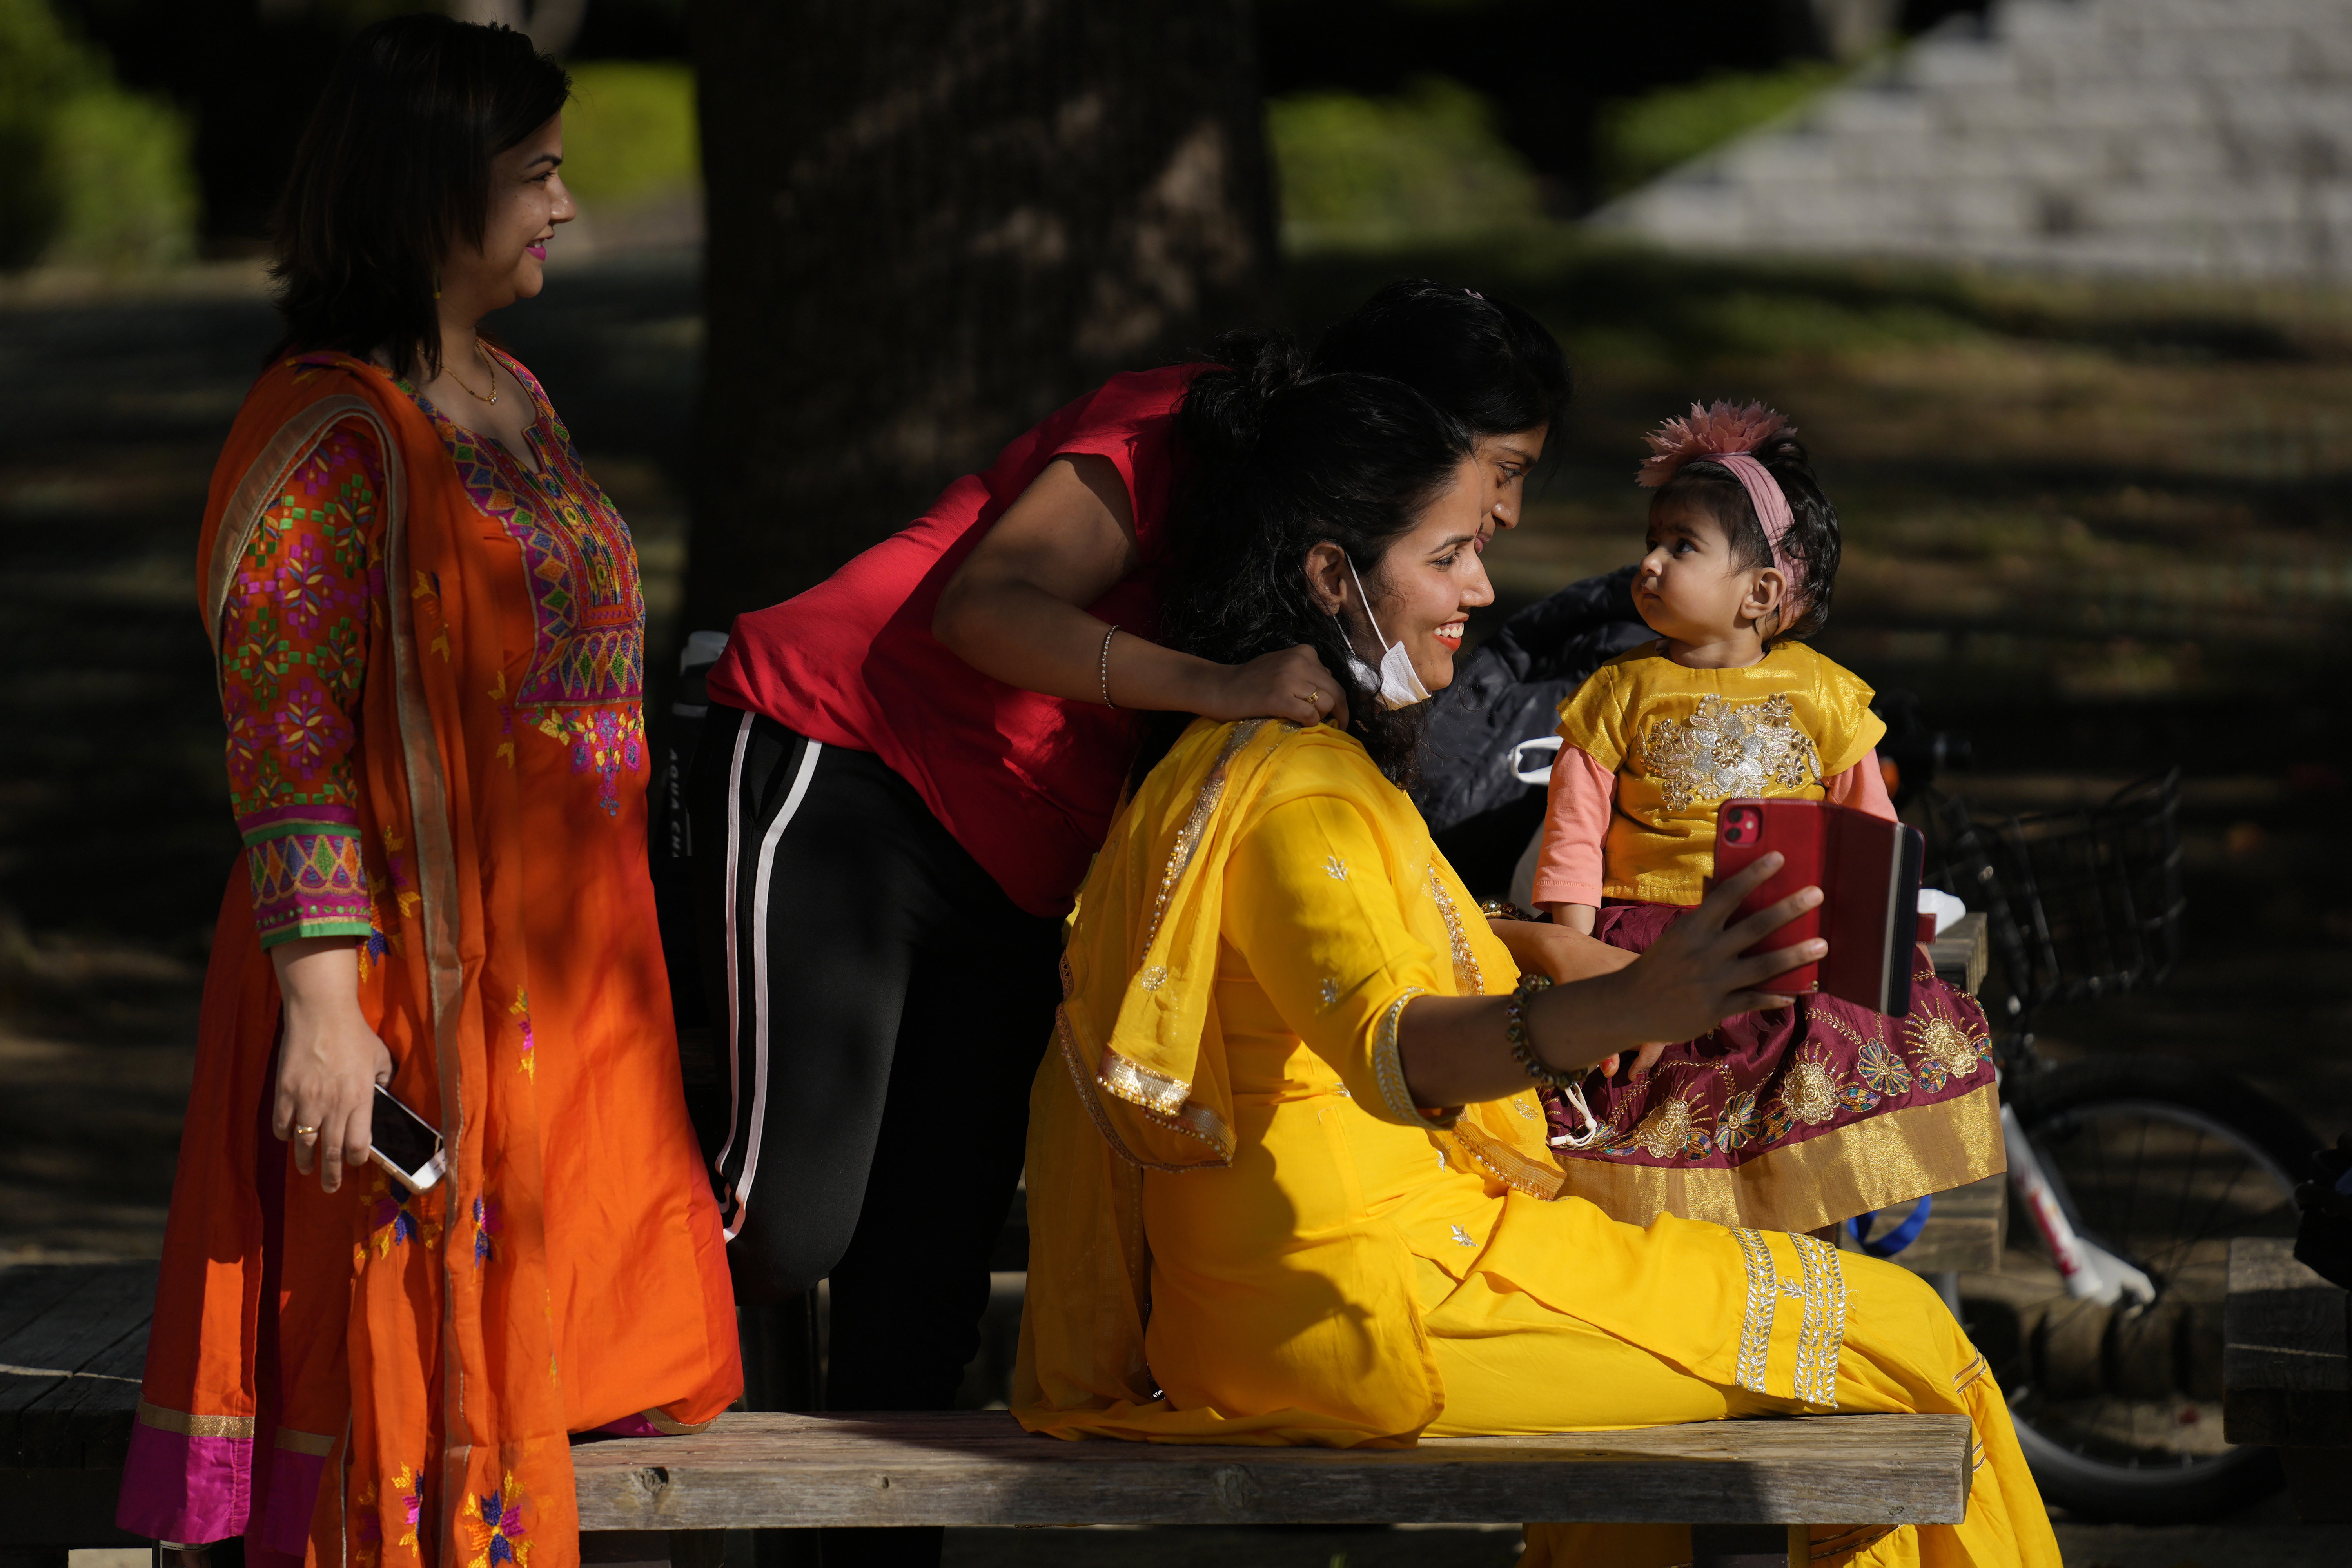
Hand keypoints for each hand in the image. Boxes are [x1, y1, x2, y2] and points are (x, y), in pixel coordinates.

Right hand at [270, 937, 393, 1193]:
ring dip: (305, 1161)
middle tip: (330, 1188)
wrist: (321, 1014)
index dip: (357, 1158)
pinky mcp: (285, 1092)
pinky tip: (289, 1137)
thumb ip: (383, 1079)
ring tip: (306, 1171)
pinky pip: (282, 1124)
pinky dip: (285, 1134)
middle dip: (331, 1175)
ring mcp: (307, 1100)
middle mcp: (334, 1105)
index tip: (355, 1161)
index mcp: (361, 1099)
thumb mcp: (381, 1056)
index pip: (359, 1144)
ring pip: (304, 1144)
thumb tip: (383, 1094)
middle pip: (330, 1152)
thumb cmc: (355, 1034)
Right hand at [1196, 645, 1351, 728]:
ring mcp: (1290, 679)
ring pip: (1327, 703)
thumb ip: (1307, 674)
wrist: (1222, 688)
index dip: (1336, 699)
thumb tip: (1331, 691)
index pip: (1333, 679)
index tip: (1333, 713)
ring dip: (1322, 718)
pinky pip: (1310, 714)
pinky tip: (1301, 724)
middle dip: (1340, 712)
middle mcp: (1300, 662)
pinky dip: (1310, 723)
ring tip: (1311, 723)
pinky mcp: (1279, 697)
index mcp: (1305, 652)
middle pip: (1336, 691)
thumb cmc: (1252, 681)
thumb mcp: (1284, 666)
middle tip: (1337, 726)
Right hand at [1555, 855, 1822, 1067]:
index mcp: (1692, 928)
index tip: (1779, 857)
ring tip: (1823, 945)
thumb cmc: (1658, 966)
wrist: (1629, 1006)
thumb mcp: (1676, 935)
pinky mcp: (1716, 1009)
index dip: (1754, 874)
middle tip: (1817, 894)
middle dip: (1788, 909)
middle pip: (1754, 927)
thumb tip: (1718, 877)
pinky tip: (1796, 993)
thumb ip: (1703, 911)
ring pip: (1762, 966)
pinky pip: (1753, 1000)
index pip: (1728, 894)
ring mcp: (1712, 982)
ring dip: (1795, 955)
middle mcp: (1704, 952)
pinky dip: (1775, 997)